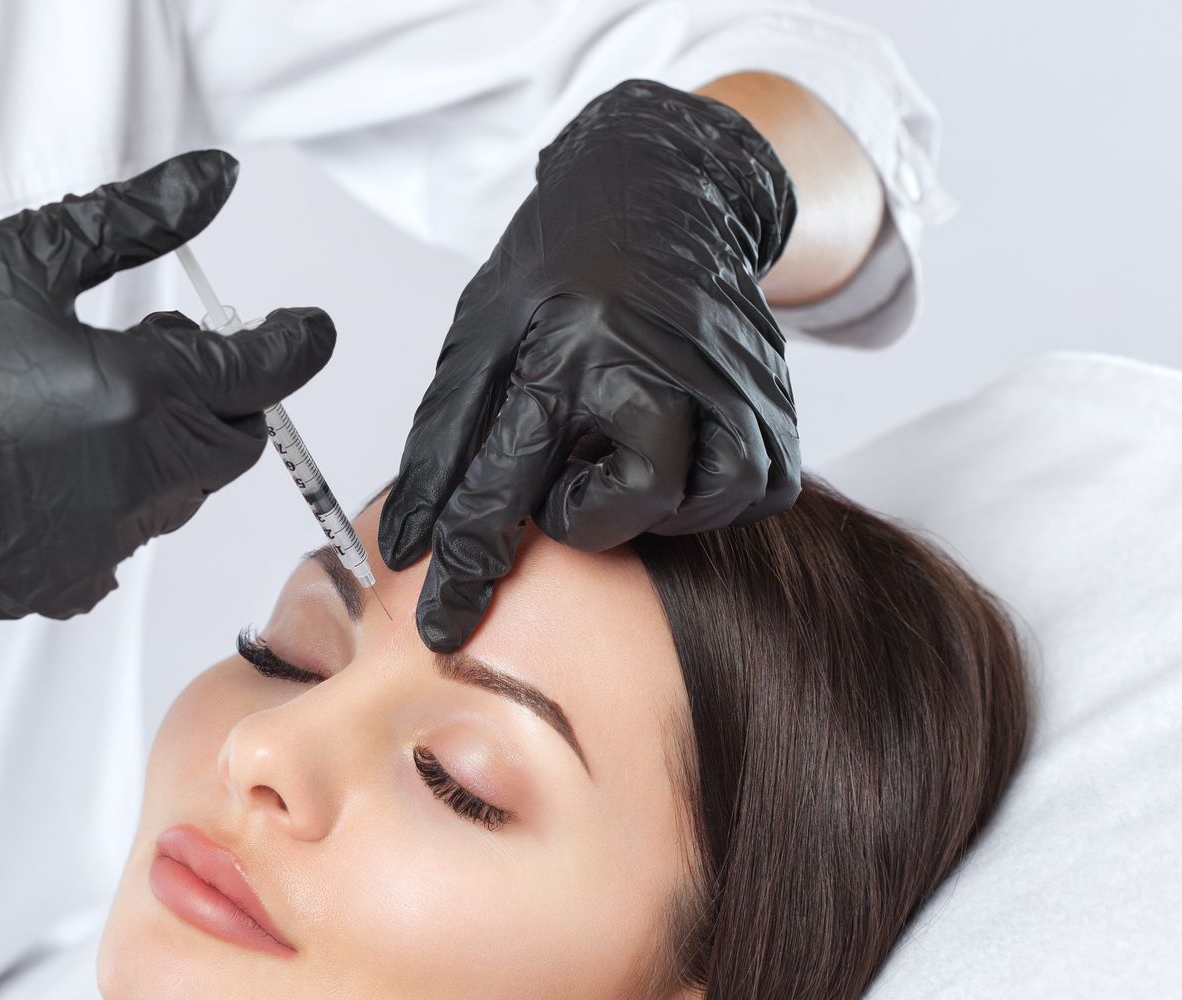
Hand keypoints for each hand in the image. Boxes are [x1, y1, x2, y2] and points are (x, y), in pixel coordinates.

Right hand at [0, 150, 335, 657]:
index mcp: (135, 393)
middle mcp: (135, 478)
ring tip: (89, 401)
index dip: (293, 344)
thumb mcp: (15, 260)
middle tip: (171, 351)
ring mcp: (103, 541)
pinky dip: (112, 502)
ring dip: (167, 446)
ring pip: (182, 492)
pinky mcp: (64, 581)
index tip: (307, 330)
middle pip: (233, 441)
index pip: (258, 371)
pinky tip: (52, 468)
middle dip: (225, 398)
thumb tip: (211, 183)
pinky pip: (123, 540)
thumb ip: (132, 222)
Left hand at [378, 80, 798, 651]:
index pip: (504, 483)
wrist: (666, 184)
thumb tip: (407, 544)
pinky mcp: (773, 394)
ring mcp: (727, 378)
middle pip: (629, 502)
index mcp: (565, 346)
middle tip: (567, 481)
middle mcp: (655, 362)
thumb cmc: (564, 263)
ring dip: (653, 505)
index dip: (468, 569)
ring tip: (621, 456)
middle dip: (586, 515)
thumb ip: (444, 441)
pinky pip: (755, 489)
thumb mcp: (481, 332)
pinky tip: (677, 452)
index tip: (445, 632)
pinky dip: (713, 491)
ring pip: (702, 504)